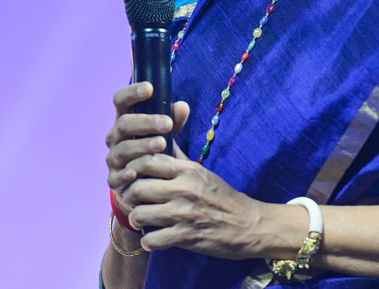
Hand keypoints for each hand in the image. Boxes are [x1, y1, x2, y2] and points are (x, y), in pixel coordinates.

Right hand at [106, 82, 190, 218]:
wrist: (145, 183)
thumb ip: (174, 120)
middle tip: (167, 124)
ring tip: (162, 144)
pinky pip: (118, 176)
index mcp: (125, 120)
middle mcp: (115, 137)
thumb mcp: (166, 133)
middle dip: (146, 122)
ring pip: (123, 149)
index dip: (132, 92)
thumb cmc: (156, 150)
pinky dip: (127, 174)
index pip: (121, 100)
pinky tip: (137, 173)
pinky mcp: (114, 180)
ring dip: (142, 146)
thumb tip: (182, 107)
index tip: (149, 88)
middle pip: (124, 124)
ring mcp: (113, 159)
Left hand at [120, 152, 285, 259]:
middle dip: (130, 197)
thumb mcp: (200, 172)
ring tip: (144, 221)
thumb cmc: (222, 197)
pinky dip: (149, 242)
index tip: (134, 179)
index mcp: (187, 170)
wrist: (248, 224)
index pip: (146, 160)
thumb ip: (177, 157)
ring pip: (139, 215)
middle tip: (135, 203)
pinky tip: (156, 239)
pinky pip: (151, 240)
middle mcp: (183, 189)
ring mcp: (184, 214)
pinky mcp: (185, 237)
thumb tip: (160, 137)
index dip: (133, 169)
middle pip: (137, 188)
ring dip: (137, 220)